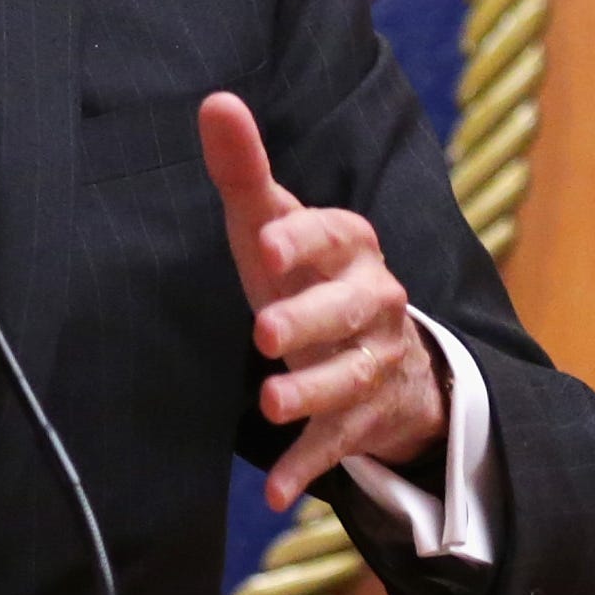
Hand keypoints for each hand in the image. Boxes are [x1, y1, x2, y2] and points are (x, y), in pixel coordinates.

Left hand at [199, 92, 447, 510]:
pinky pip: (341, 444)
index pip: (331, 233)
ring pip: (350, 379)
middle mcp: (375, 301)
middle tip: (264, 333)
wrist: (380, 347)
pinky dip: (308, 469)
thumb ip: (242, 168)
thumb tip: (214, 100)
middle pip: (347, 311)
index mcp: (351, 245)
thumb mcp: (273, 221)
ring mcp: (376, 362)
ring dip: (311, 395)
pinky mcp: (367, 417)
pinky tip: (273, 494)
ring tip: (268, 404)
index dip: (299, 239)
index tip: (262, 245)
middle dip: (308, 322)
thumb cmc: (304, 269)